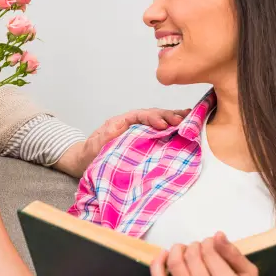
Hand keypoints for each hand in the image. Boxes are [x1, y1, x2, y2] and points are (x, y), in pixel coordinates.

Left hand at [55, 107, 190, 176]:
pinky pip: (159, 132)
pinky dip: (171, 129)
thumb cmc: (90, 153)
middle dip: (168, 116)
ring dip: (173, 120)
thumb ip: (104, 138)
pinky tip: (184, 127)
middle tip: (182, 120)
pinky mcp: (143, 140)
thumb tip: (116, 130)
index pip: (139, 115)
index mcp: (121, 122)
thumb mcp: (94, 147)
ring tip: (190, 119)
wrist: (84, 161)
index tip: (163, 125)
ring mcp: (138, 131)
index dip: (152, 118)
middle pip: (152, 115)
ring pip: (158, 121)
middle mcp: (132, 123)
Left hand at [150, 232, 264, 275]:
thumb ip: (233, 253)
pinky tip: (165, 254)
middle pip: (192, 256)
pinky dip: (158, 264)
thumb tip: (217, 235)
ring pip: (176, 264)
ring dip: (178, 249)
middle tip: (201, 248)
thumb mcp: (249, 274)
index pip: (209, 252)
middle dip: (196, 245)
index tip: (212, 243)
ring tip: (185, 249)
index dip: (209, 241)